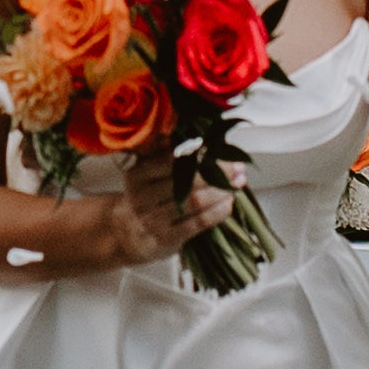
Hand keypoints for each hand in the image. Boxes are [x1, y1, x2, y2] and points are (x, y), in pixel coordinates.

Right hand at [101, 153, 233, 266]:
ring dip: (221, 191)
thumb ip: (165, 153)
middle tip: (237, 167)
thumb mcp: (148, 173)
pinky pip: (198, 223)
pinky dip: (217, 212)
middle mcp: (141, 197)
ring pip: (194, 201)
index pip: (171, 160)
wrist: (131, 236)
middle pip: (186, 180)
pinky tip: (228, 203)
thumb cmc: (148, 197)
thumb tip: (192, 130)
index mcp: (137, 175)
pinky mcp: (166, 239)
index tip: (220, 149)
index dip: (199, 154)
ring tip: (237, 184)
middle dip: (217, 172)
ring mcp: (152, 220)